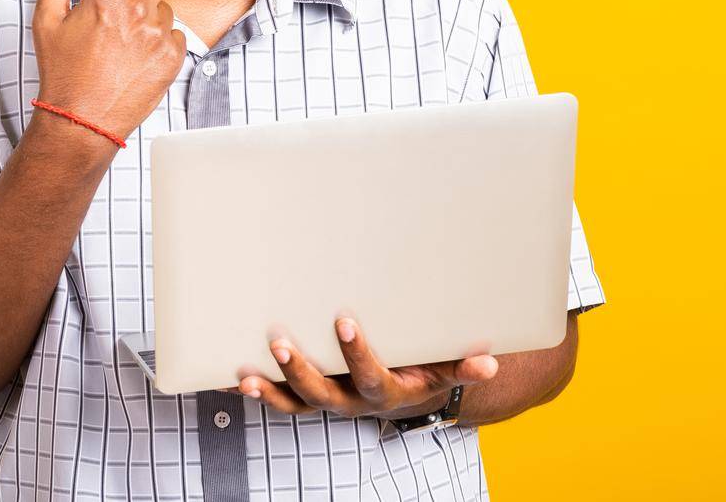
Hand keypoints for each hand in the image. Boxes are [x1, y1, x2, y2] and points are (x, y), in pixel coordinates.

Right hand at [33, 0, 186, 142]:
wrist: (82, 122)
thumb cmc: (61, 71)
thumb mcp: (48, 22)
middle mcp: (136, 9)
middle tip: (117, 20)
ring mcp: (158, 33)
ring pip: (165, 10)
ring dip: (150, 21)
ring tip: (124, 49)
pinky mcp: (174, 57)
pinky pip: (176, 37)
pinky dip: (162, 45)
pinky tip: (138, 62)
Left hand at [226, 317, 498, 418]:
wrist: (408, 390)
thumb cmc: (424, 366)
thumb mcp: (445, 367)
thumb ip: (463, 365)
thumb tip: (491, 362)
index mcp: (386, 392)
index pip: (370, 376)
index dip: (356, 354)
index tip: (345, 321)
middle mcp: (352, 402)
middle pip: (322, 395)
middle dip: (300, 370)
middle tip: (280, 341)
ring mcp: (328, 401)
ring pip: (295, 403)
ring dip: (270, 389)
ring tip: (247, 375)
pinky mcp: (309, 396)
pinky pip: (279, 399)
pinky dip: (257, 392)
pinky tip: (234, 379)